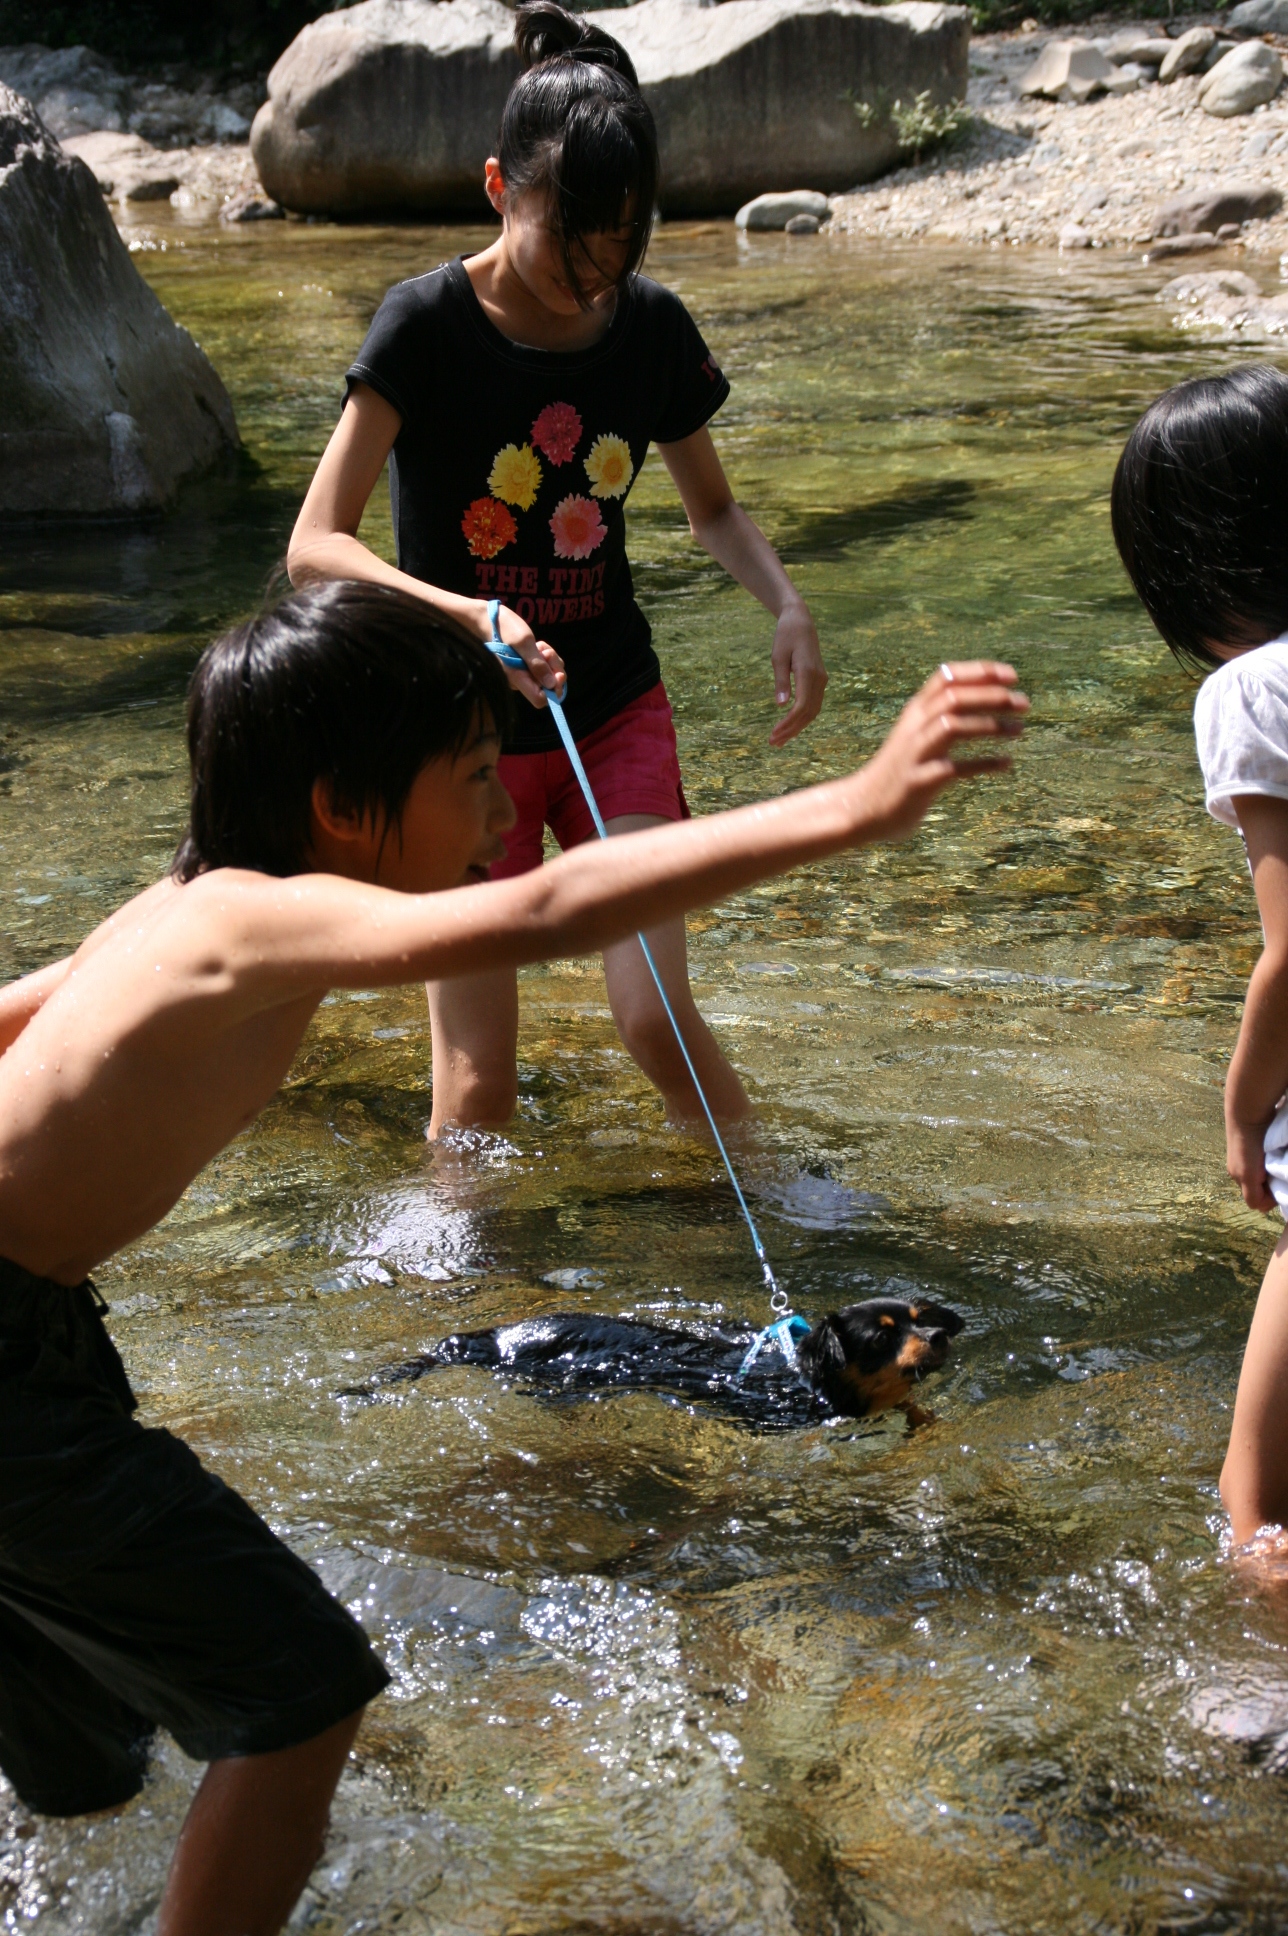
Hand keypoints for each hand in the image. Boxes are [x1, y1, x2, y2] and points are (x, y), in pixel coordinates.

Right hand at [479, 601, 565, 708]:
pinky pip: (543, 666)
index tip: (557, 673)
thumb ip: (537, 663)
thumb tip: (552, 684)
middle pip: (548, 687)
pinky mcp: (525, 666)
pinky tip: (537, 646)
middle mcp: (520, 681)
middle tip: (545, 652)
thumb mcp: (523, 642)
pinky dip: (545, 656)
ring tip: (539, 646)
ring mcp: (523, 673)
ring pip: (548, 675)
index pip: (540, 700)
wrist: (488, 620)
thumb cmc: (502, 629)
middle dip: (554, 669)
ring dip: (550, 660)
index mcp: (517, 678)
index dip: (553, 691)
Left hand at [770, 600, 826, 746]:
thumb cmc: (785, 636)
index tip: (774, 734)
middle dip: (791, 730)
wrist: (800, 621)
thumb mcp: (777, 656)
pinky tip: (790, 726)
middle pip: (808, 713)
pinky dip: (802, 718)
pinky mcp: (820, 680)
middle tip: (773, 743)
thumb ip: (781, 681)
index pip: (801, 706)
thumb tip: (781, 706)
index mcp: (808, 672)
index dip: (788, 723)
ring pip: (813, 711)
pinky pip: (813, 704)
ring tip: (780, 739)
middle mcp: (819, 679)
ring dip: (797, 727)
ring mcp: (822, 680)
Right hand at [850, 661, 1027, 843]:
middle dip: (992, 696)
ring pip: (952, 726)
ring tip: (1019, 729)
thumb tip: (983, 699)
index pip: (946, 677)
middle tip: (1025, 703)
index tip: (1011, 676)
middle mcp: (913, 727)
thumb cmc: (899, 770)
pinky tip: (1006, 764)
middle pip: (953, 698)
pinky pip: (955, 769)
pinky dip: (984, 764)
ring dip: (991, 725)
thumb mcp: (916, 734)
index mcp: (914, 712)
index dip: (980, 671)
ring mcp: (915, 754)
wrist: (861, 808)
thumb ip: (941, 716)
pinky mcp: (919, 782)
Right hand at [1227, 1115, 1277, 1212]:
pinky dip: (1273, 1161)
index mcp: (1239, 1177)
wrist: (1248, 1115)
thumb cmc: (1247, 1146)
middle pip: (1261, 1188)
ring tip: (1279, 1164)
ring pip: (1265, 1174)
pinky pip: (1267, 1160)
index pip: (1257, 1200)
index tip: (1279, 1187)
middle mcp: (1242, 1168)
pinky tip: (1277, 1154)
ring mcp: (1249, 1156)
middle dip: (1272, 1186)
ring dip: (1274, 1173)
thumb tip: (1263, 1209)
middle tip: (1280, 1175)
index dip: (1269, 1198)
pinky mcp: (1258, 1144)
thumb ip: (1253, 1195)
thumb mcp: (1247, 1175)